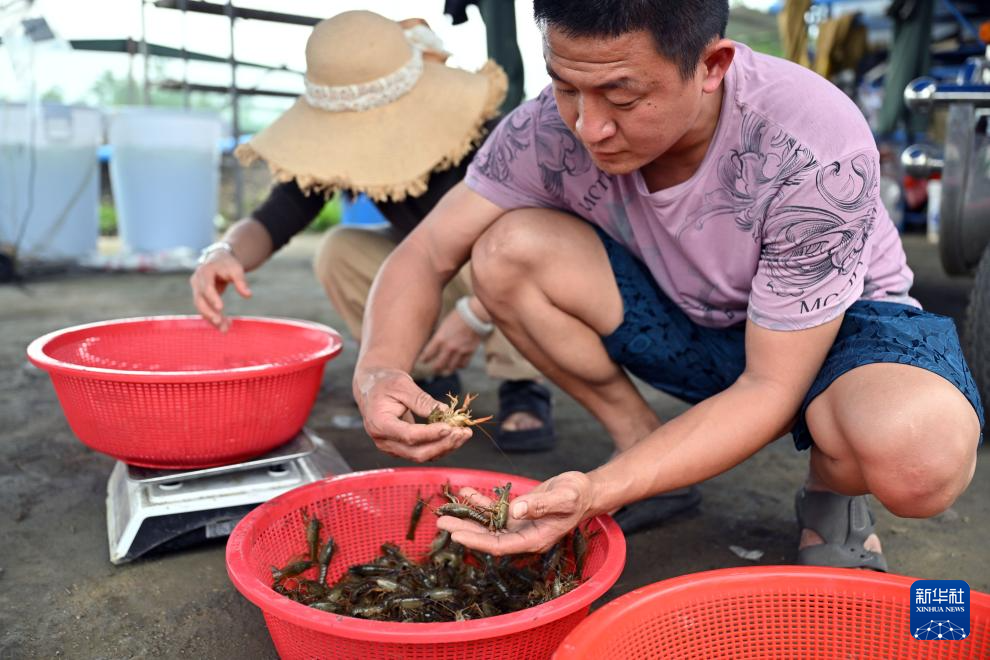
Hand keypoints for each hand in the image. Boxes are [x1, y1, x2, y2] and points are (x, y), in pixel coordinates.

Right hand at [189, 250, 251, 330]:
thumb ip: (241, 281)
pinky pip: (204, 309)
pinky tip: (224, 325)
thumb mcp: (236, 269)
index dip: (212, 298)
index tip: (220, 308)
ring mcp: (196, 290)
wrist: (217, 259)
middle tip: (221, 323)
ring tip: (225, 329)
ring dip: (211, 319)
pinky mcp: (199, 297)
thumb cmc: (227, 264)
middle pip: (200, 300)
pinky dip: (213, 317)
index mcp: (205, 272)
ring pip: (201, 307)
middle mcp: (197, 282)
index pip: (207, 287)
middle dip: (209, 313)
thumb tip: (248, 295)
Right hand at [354, 367, 472, 461]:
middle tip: (464, 432)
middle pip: (417, 452)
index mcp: (379, 424)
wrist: (373, 388)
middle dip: (443, 444)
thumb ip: (421, 400)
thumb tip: (445, 412)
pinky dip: (440, 446)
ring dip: (446, 447)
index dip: (430, 434)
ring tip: (464, 433)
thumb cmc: (385, 383)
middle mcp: (384, 441)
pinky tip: (455, 436)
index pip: (408, 435)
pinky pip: (423, 452)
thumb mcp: (402, 384)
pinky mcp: (401, 448)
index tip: (450, 427)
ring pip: (422, 455)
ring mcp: (392, 447)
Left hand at [418, 309, 482, 375]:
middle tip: (433, 369)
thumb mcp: (443, 326)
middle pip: (438, 365)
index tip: (422, 361)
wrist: (474, 315)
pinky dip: (459, 366)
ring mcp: (460, 351)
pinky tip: (457, 364)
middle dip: (434, 368)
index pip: (427, 355)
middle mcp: (449, 347)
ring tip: (444, 371)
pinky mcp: (469, 352)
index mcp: (440, 339)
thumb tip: (434, 346)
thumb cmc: (457, 317)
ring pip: (451, 368)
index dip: (423, 359)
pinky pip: (463, 364)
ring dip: (446, 370)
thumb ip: (438, 338)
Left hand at [436, 472, 593, 554]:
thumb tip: (515, 510)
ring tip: (444, 513)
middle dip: (464, 531)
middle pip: (487, 538)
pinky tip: (465, 492)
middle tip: (440, 523)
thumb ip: (540, 505)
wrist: (584, 491)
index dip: (477, 542)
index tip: (457, 535)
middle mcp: (523, 536)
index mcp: (534, 540)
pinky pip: (494, 510)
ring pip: (487, 525)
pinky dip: (479, 502)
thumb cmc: (577, 495)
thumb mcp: (563, 498)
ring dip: (466, 518)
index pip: (499, 545)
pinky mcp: (517, 513)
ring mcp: (518, 526)